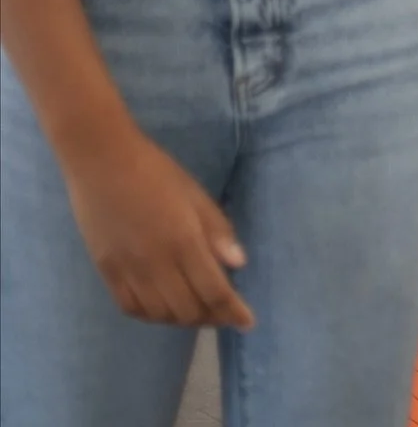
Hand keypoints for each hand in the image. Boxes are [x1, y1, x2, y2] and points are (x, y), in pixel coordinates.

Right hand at [65, 127, 254, 329]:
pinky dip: (152, 315)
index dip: (233, 311)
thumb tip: (238, 264)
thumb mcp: (194, 193)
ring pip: (160, 315)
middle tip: (224, 311)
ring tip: (198, 309)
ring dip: (183, 318)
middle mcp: (156, 264)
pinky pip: (132, 308)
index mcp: (183, 241)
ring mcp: (128, 271)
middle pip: (188, 310)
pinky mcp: (106, 273)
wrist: (101, 162)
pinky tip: (163, 308)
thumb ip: (217, 229)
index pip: (214, 291)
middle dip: (211, 317)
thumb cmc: (155, 170)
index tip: (248, 322)